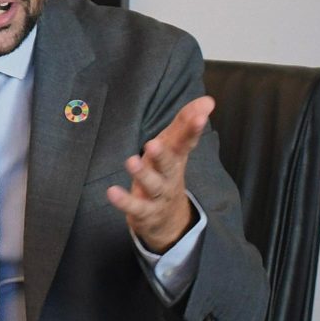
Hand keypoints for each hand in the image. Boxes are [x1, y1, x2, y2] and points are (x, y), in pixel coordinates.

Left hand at [106, 95, 213, 251]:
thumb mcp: (175, 148)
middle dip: (163, 154)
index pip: (186, 141)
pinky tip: (111, 192)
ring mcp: (158, 195)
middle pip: (169, 165)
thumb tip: (208, 100)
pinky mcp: (145, 212)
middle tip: (153, 143)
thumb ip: (185, 123)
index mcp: (176, 157)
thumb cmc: (167, 173)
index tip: (201, 114)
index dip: (193, 128)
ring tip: (131, 161)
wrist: (170, 220)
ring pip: (152, 186)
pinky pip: (135, 207)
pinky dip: (124, 201)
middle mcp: (170, 176)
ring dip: (142, 175)